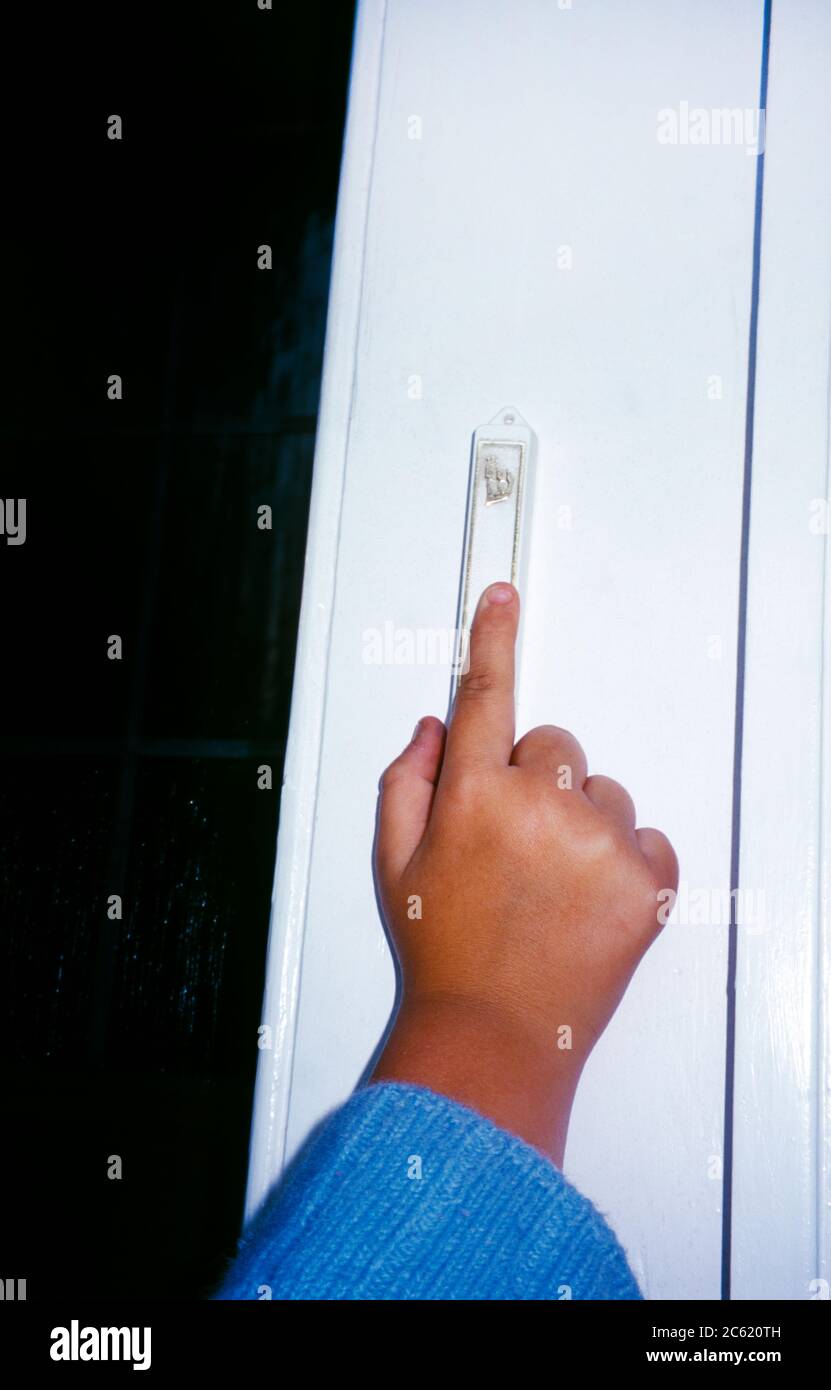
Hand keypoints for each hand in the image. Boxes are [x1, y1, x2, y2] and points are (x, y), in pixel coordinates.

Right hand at [371, 582, 677, 1164]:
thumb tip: (434, 728)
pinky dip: (626, 861)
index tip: (501, 596)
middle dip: (538, 781)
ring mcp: (598, 842)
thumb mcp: (394, 863)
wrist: (495, 1033)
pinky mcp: (647, 879)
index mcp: (471, 795)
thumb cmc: (443, 953)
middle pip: (556, 747)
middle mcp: (537, 806)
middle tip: (517, 846)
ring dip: (583, 823)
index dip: (493, 638)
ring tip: (551, 886)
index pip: (486, 693)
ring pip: (605, 793)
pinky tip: (587, 902)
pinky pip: (647, 838)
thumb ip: (406, 781)